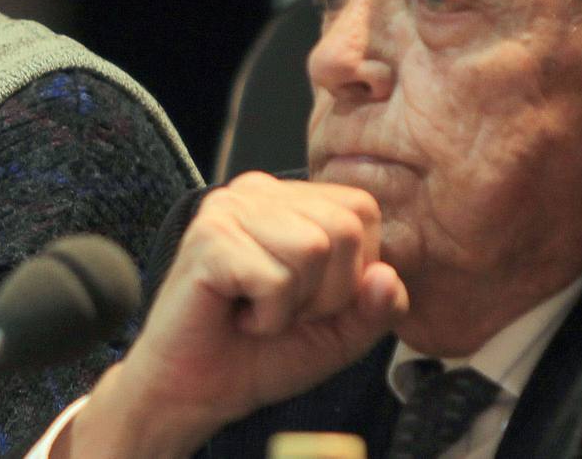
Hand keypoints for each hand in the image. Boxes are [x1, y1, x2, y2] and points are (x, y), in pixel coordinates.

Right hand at [57, 173, 407, 457]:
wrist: (193, 391)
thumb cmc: (258, 355)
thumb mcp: (339, 333)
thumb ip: (376, 307)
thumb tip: (387, 275)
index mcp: (289, 200)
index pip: (362, 210)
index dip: (351, 272)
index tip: (307, 301)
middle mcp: (257, 191)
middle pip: (343, 227)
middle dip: (325, 291)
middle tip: (281, 310)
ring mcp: (228, 209)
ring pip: (313, 248)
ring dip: (293, 304)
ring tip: (258, 312)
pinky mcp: (208, 239)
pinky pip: (275, 278)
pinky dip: (266, 316)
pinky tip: (238, 316)